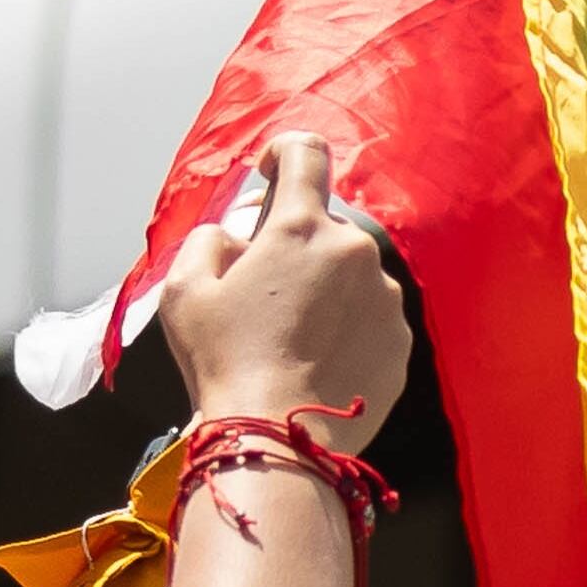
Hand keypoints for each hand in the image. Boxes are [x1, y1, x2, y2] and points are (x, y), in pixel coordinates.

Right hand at [155, 132, 406, 456]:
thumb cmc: (225, 358)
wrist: (280, 434)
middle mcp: (356, 254)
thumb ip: (211, 239)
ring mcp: (386, 299)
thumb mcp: (186, 287)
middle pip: (324, 226)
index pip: (305, 152)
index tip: (270, 176)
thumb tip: (237, 236)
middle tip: (261, 288)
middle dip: (293, 243)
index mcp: (301, 228)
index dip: (283, 154)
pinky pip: (370, 317)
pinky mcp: (401, 340)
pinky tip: (315, 358)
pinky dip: (345, 326)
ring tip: (287, 335)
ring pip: (349, 275)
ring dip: (322, 289)